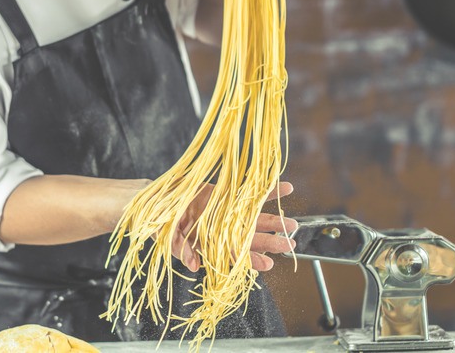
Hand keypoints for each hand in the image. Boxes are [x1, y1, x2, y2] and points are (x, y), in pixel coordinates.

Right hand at [171, 181, 297, 271]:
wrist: (161, 200)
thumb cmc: (163, 224)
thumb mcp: (167, 238)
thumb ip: (181, 250)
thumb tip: (194, 266)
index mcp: (211, 245)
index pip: (234, 256)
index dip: (251, 261)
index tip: (269, 264)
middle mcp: (224, 232)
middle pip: (252, 239)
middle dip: (272, 243)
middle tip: (291, 244)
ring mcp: (228, 213)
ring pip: (256, 219)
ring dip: (275, 221)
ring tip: (293, 224)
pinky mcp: (229, 195)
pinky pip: (252, 194)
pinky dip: (269, 191)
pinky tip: (286, 188)